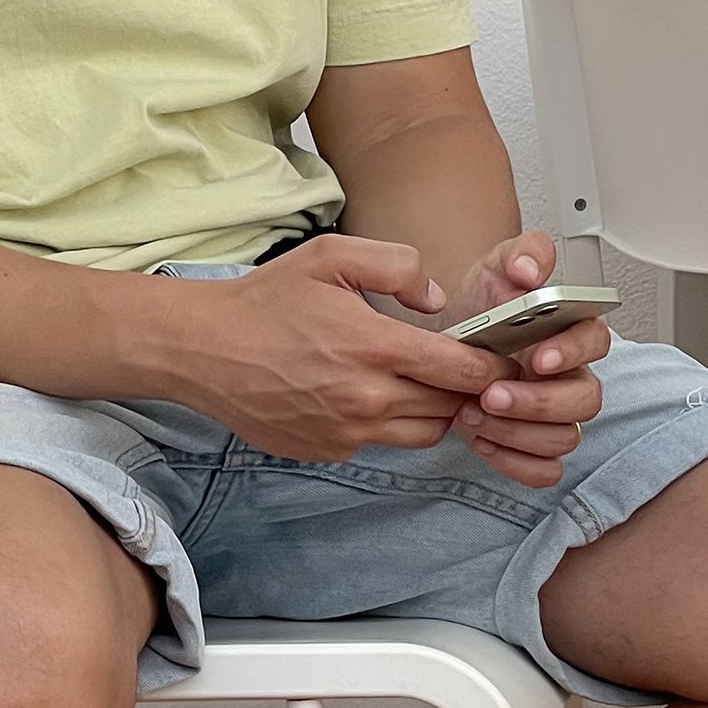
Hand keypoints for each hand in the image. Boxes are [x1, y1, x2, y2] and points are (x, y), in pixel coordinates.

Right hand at [175, 235, 553, 464]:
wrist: (205, 349)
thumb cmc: (266, 300)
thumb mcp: (331, 257)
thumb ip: (398, 266)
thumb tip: (437, 300)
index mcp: (375, 347)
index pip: (464, 371)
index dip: (492, 365)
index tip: (502, 357)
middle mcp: (368, 399)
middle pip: (452, 407)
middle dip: (466, 389)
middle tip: (462, 366)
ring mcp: (348, 432)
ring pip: (424, 433)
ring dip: (433, 409)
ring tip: (419, 380)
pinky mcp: (329, 450)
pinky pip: (381, 443)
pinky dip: (389, 423)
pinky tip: (368, 394)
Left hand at [430, 229, 608, 488]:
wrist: (447, 341)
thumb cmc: (483, 307)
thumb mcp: (496, 266)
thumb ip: (522, 254)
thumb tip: (530, 270)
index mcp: (571, 331)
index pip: (595, 342)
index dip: (571, 352)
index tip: (537, 357)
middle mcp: (571, 376)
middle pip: (585, 400)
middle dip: (538, 402)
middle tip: (490, 394)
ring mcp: (557, 415)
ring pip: (565, 438)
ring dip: (518, 432)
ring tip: (471, 412)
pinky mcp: (535, 446)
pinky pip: (545, 471)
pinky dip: (514, 462)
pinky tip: (482, 439)